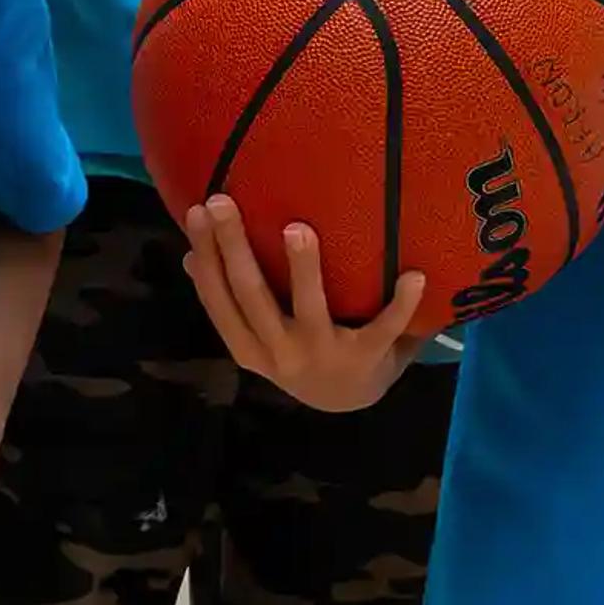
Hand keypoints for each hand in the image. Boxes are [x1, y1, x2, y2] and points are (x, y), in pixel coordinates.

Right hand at [179, 197, 428, 414]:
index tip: (197, 211)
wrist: (346, 402)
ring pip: (308, 307)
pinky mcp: (366, 359)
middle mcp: (279, 353)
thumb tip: (190, 259)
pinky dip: (400, 303)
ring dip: (303, 269)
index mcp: (247, 346)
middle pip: (251, 294)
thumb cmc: (300, 353)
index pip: (217, 296)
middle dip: (234, 246)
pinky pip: (384, 327)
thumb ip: (230, 304)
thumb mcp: (256, 338)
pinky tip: (413, 275)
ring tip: (298, 229)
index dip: (205, 254)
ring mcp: (322, 355)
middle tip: (224, 201)